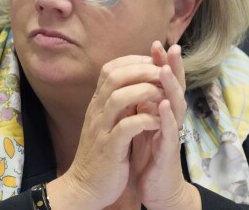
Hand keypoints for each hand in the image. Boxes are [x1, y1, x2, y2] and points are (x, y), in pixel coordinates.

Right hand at [48, 55, 167, 209]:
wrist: (84, 187)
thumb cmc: (102, 153)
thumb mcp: (106, 122)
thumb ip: (117, 103)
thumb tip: (134, 83)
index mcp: (97, 103)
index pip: (110, 69)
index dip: (133, 61)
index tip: (153, 62)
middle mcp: (97, 111)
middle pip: (115, 76)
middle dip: (142, 70)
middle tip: (163, 72)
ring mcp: (102, 128)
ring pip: (119, 97)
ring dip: (145, 91)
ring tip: (164, 94)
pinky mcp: (110, 148)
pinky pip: (127, 127)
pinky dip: (146, 120)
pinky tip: (159, 121)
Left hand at [130, 42, 199, 209]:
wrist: (155, 189)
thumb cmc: (148, 155)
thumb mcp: (142, 123)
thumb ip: (142, 102)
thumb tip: (135, 79)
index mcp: (163, 111)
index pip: (164, 82)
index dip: (161, 62)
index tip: (155, 43)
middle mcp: (171, 119)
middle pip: (175, 88)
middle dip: (173, 67)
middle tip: (170, 46)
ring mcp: (171, 134)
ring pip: (175, 106)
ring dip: (170, 87)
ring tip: (164, 70)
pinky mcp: (168, 152)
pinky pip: (169, 132)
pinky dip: (166, 118)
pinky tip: (163, 105)